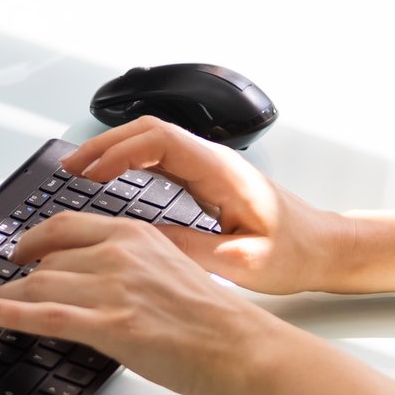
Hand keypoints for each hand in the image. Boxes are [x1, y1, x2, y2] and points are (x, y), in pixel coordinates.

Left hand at [0, 211, 271, 394]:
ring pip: (41, 283)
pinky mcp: (110, 326)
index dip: (35, 238)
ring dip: (9, 294)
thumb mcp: (173, 268)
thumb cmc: (216, 317)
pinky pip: (46, 314)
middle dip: (20, 272)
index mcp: (138, 234)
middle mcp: (121, 253)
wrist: (241, 345)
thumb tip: (101, 278)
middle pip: (49, 255)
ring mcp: (114, 289)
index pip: (68, 225)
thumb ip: (134, 264)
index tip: (22, 249)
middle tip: (5, 282)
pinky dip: (8, 312)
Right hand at [60, 118, 349, 294]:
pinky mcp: (209, 181)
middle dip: (106, 145)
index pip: (161, 141)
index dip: (119, 151)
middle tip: (69, 168)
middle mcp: (215, 162)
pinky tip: (111, 180)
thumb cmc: (295, 253)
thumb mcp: (240, 262)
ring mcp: (211, 168)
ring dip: (115, 151)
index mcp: (223, 172)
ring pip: (154, 143)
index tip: (88, 173)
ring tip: (79, 172)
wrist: (325, 248)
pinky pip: (162, 160)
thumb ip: (190, 250)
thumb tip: (140, 241)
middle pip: (150, 132)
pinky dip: (131, 164)